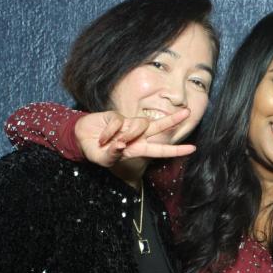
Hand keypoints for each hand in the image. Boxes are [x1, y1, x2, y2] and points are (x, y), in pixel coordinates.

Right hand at [75, 109, 195, 166]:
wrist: (79, 139)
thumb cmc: (95, 152)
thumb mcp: (104, 159)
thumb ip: (114, 154)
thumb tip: (123, 145)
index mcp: (137, 149)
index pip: (160, 150)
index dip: (175, 150)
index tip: (192, 149)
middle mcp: (135, 136)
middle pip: (158, 127)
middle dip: (172, 120)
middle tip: (187, 113)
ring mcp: (127, 125)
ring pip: (140, 124)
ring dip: (129, 134)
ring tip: (114, 142)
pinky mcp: (117, 116)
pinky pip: (119, 121)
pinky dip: (110, 131)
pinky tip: (103, 137)